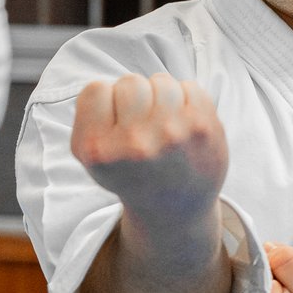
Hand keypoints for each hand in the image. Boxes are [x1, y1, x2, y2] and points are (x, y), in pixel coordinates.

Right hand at [72, 74, 228, 226]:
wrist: (177, 210)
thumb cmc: (132, 176)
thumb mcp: (92, 160)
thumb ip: (88, 118)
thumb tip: (105, 85)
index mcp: (99, 150)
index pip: (95, 89)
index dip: (107, 102)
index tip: (116, 122)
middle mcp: (134, 143)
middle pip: (130, 82)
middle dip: (136, 98)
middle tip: (143, 124)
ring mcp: (172, 133)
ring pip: (161, 81)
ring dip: (162, 98)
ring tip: (164, 126)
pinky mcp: (203, 127)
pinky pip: (190, 87)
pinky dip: (187, 102)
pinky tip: (184, 127)